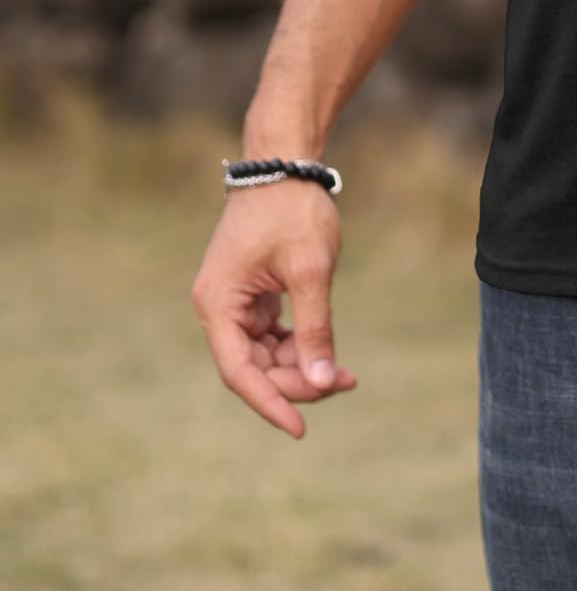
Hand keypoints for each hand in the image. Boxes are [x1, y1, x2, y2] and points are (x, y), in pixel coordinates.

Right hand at [190, 180, 358, 438]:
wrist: (286, 161)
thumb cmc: (294, 209)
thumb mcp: (310, 270)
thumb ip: (315, 328)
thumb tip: (324, 381)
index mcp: (217, 302)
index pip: (240, 371)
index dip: (271, 403)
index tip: (301, 429)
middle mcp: (218, 306)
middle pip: (254, 366)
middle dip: (298, 380)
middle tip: (345, 382)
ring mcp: (234, 300)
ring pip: (265, 354)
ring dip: (302, 366)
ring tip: (346, 374)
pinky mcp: (252, 294)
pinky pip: (272, 335)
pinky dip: (299, 345)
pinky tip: (328, 354)